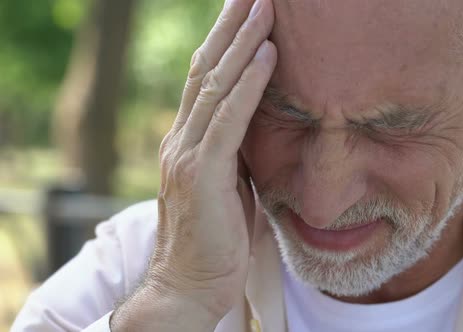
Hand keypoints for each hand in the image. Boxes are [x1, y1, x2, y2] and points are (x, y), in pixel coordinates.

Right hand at [111, 0, 275, 329]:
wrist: (190, 285)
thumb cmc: (217, 238)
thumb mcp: (229, 185)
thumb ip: (235, 151)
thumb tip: (257, 123)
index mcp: (188, 140)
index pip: (204, 79)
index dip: (225, 42)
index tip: (245, 12)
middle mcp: (180, 138)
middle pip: (205, 69)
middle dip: (230, 27)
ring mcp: (187, 154)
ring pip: (215, 84)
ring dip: (243, 41)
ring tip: (265, 5)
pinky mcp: (202, 173)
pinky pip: (228, 119)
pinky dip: (249, 84)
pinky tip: (268, 54)